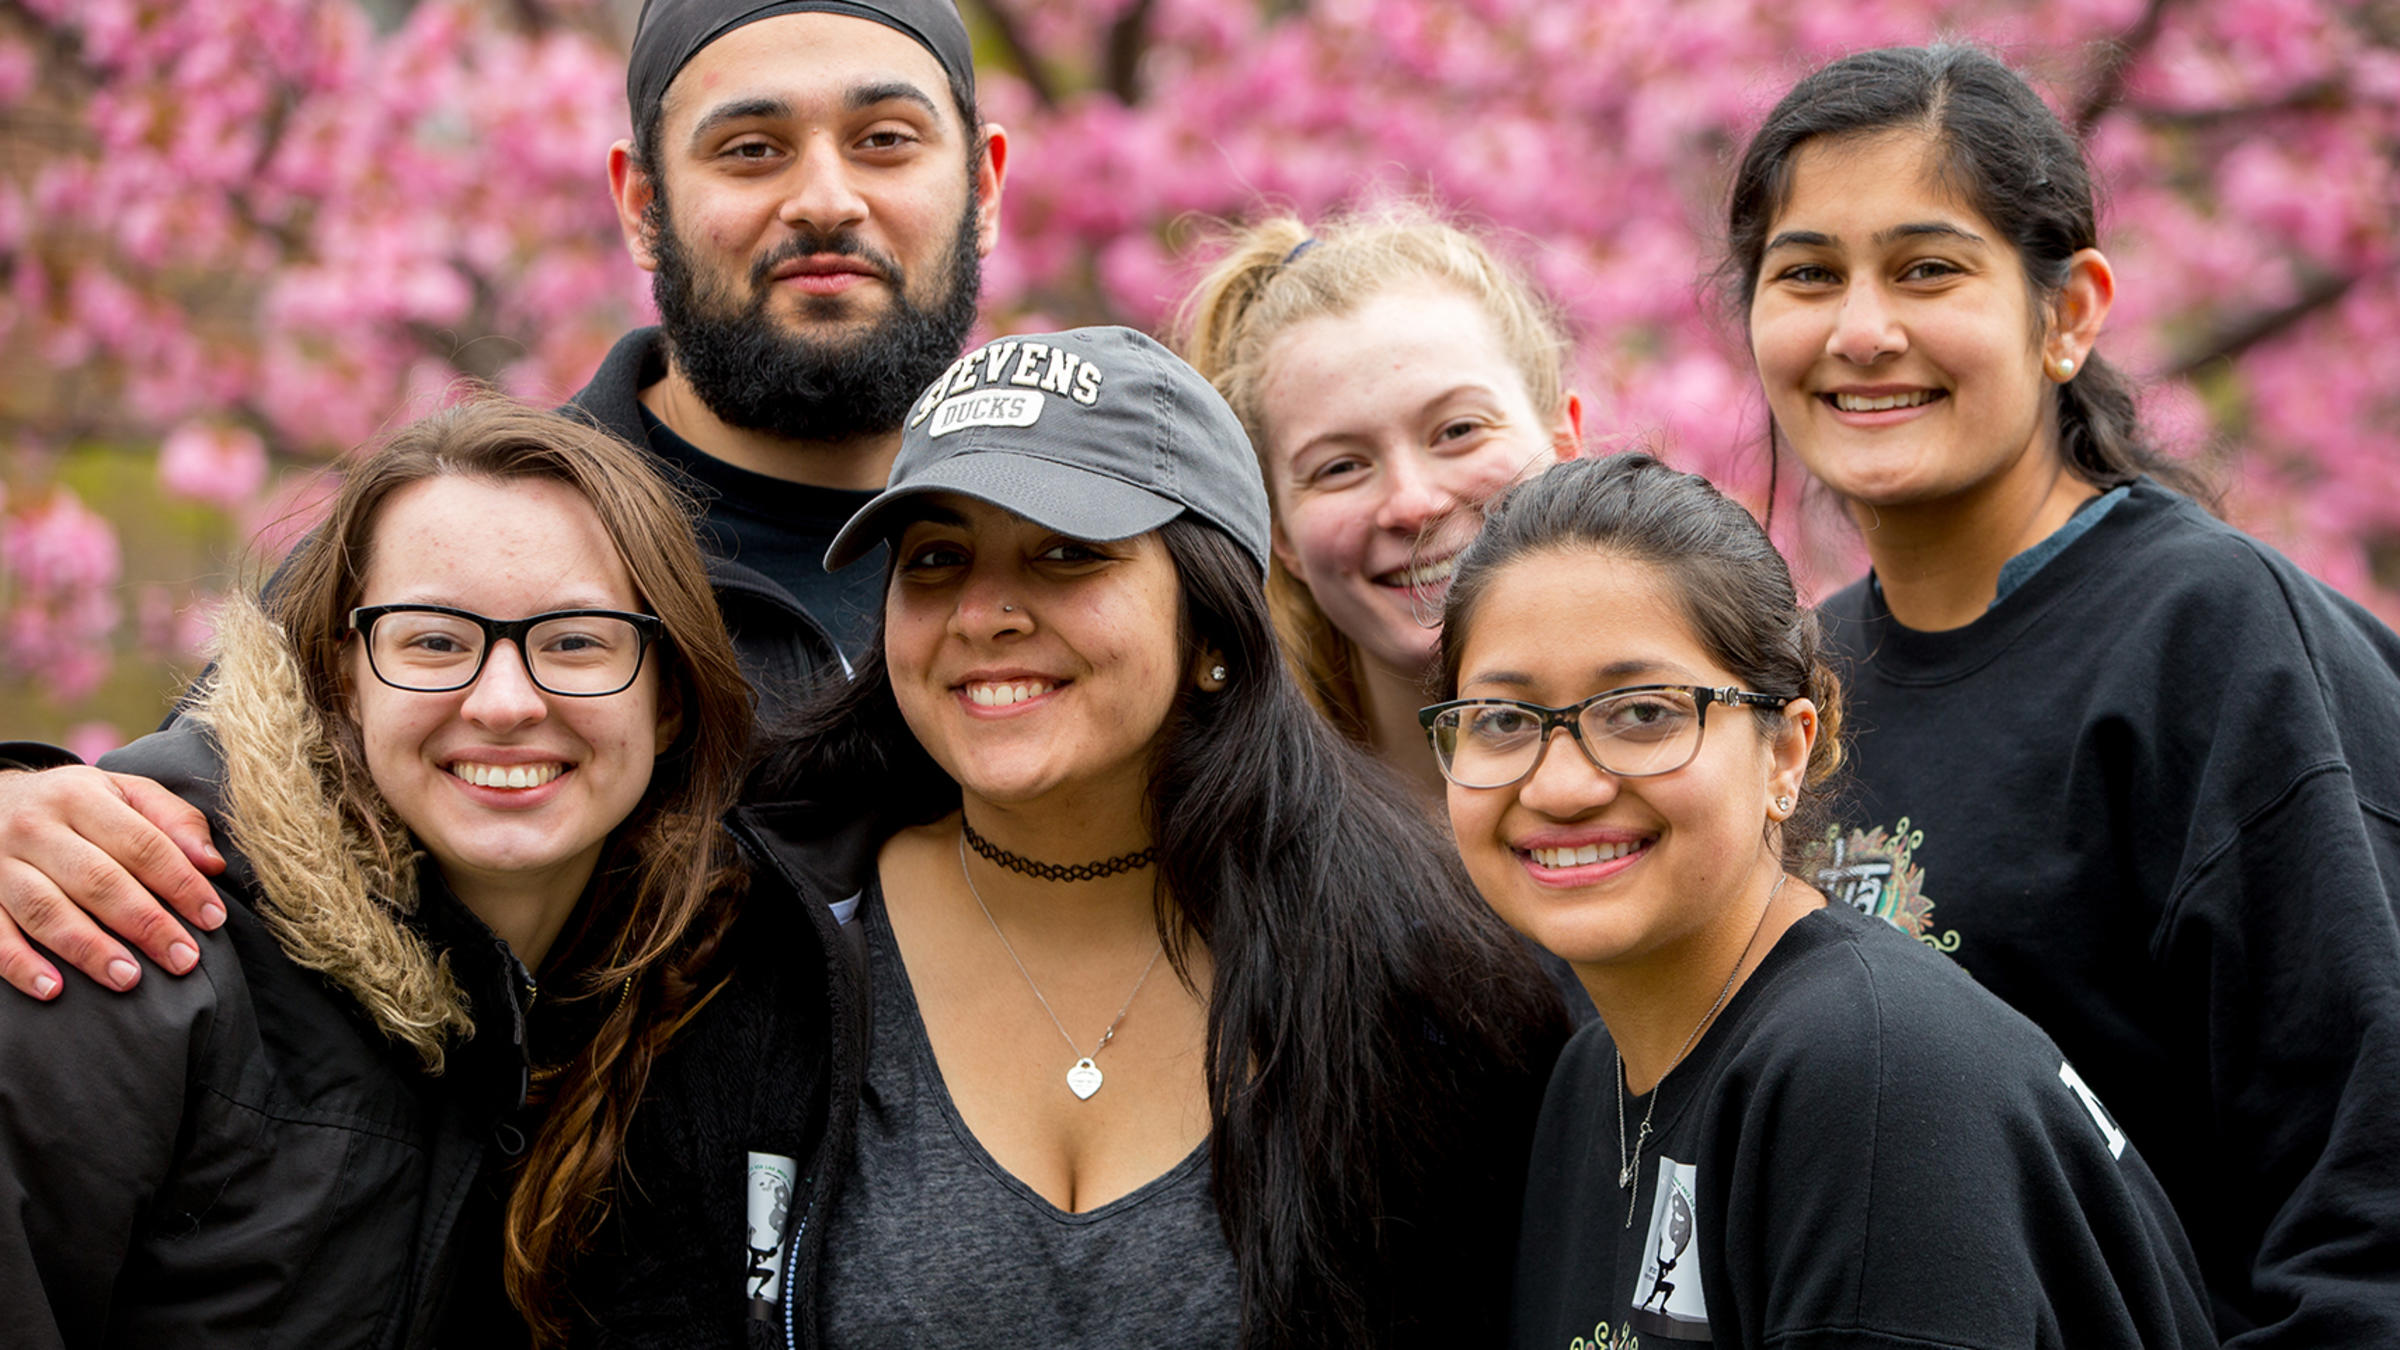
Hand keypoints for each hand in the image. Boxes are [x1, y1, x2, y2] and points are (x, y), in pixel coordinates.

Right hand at [0, 767, 226, 998]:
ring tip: (128, 979)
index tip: (213, 919)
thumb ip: (173, 821)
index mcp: (81, 797)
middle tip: (182, 959)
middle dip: (145, 923)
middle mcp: (36, 828)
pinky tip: (53, 989)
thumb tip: (211, 864)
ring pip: (45, 910)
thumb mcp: (124, 793)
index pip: (141, 844)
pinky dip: (21, 964)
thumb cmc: (77, 805)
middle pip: (97, 880)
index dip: (181, 884)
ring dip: (88, 948)